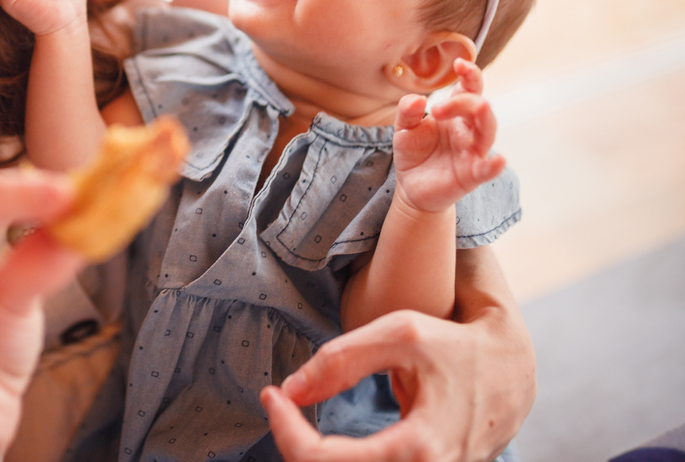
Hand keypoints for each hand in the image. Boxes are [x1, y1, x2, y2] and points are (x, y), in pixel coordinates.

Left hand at [261, 250, 535, 461]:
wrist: (511, 367)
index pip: (324, 461)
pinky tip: (325, 442)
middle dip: (295, 448)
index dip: (285, 431)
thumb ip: (340, 359)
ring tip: (297, 424)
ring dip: (315, 457)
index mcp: (419, 447)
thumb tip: (290, 390)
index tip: (271, 396)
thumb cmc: (454, 345)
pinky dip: (336, 461)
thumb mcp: (400, 333)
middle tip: (281, 410)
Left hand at [392, 59, 504, 212]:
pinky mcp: (471, 175)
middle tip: (437, 109)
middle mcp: (468, 130)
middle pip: (480, 108)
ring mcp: (472, 152)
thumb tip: (417, 99)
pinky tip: (498, 161)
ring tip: (480, 106)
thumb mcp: (403, 128)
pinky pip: (486, 169)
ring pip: (487, 133)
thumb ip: (407, 111)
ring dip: (484, 119)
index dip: (470, 75)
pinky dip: (493, 165)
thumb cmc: (414, 152)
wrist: (411, 186)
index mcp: (455, 114)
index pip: (470, 90)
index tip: (460, 63)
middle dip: (465, 101)